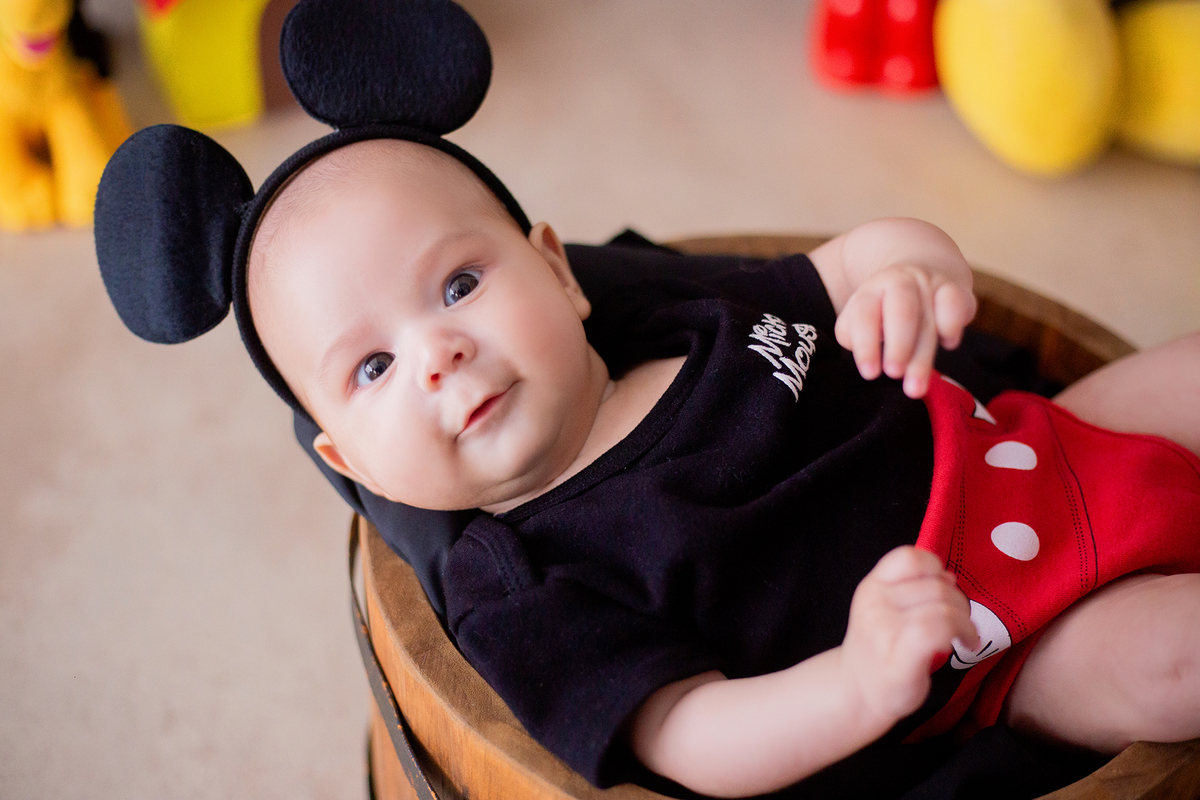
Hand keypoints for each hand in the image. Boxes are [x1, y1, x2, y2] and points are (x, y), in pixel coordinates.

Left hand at [834, 263, 975, 397]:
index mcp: (872, 290)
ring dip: (923, 356)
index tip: (870, 374)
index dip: (866, 345)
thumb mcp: (864, 317)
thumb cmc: (886, 307)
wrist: (922, 268)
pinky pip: (956, 304)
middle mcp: (901, 282)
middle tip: (894, 374)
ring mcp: (930, 284)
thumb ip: (855, 335)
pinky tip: (948, 344)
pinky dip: (952, 325)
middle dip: (898, 346)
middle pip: (901, 311)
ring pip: (929, 319)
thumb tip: (870, 359)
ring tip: (916, 388)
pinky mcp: (956, 290)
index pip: (864, 314)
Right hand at [840, 546, 978, 727]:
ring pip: (944, 609)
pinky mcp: (900, 661)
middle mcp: (874, 604)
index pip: (909, 558)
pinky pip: (938, 630)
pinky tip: (966, 645)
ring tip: (965, 636)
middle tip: (960, 623)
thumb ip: (913, 589)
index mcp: (872, 586)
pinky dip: (962, 633)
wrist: (856, 692)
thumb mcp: (886, 607)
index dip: (935, 567)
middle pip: (937, 587)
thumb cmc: (880, 649)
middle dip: (960, 603)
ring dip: (966, 622)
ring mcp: (884, 632)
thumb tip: (949, 576)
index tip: (942, 587)